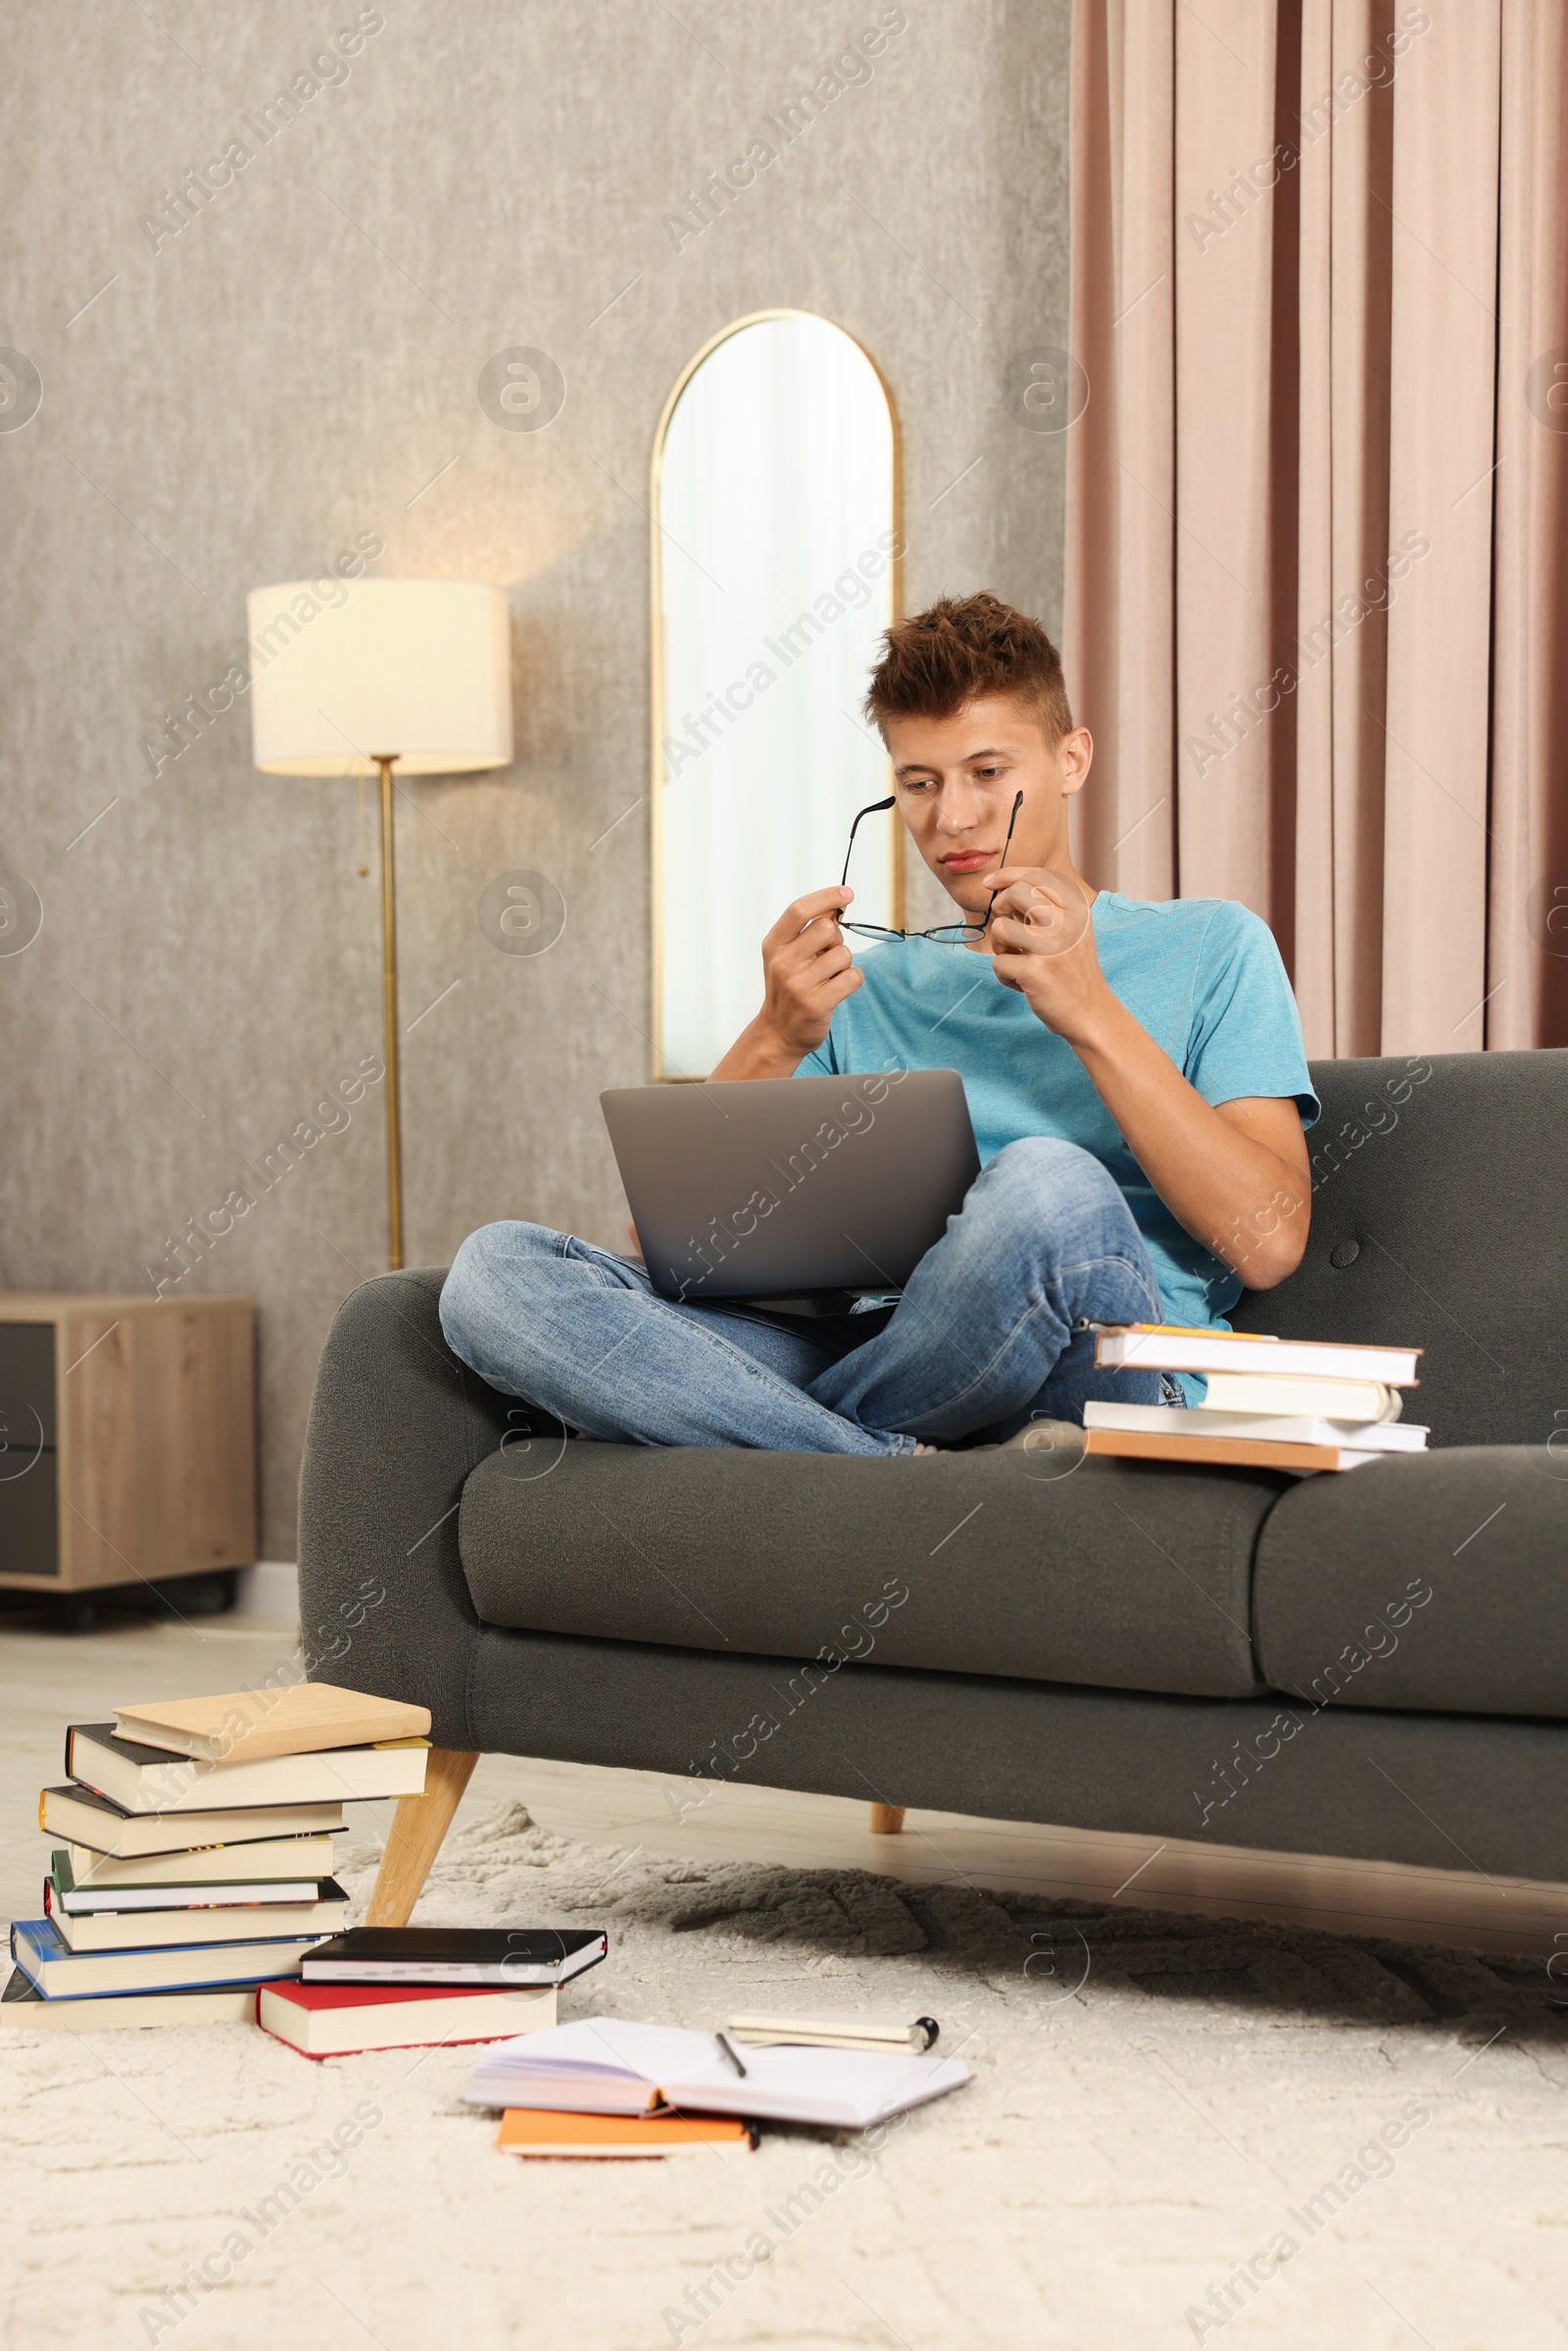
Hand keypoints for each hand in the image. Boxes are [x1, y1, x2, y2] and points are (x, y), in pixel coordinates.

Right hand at [713, 887, 863, 1076]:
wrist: (778, 1033)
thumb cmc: (788, 988)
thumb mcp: (786, 955)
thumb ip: (807, 931)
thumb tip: (837, 905)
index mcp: (774, 945)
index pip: (799, 910)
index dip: (826, 897)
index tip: (847, 894)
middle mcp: (782, 962)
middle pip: (827, 929)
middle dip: (836, 940)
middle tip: (826, 956)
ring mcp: (798, 984)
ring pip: (844, 954)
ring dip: (844, 964)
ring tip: (828, 978)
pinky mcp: (817, 1004)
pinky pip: (853, 977)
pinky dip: (853, 980)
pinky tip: (837, 989)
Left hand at [983, 868, 1109, 1041]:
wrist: (1091, 1013)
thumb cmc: (1072, 971)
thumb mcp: (1072, 931)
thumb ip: (1046, 909)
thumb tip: (1004, 888)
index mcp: (1077, 910)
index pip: (1038, 875)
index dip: (1007, 875)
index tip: (988, 882)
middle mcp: (1066, 923)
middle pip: (1016, 893)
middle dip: (1000, 908)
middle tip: (1006, 930)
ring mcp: (1051, 946)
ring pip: (1000, 927)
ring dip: (1000, 946)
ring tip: (1016, 960)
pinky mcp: (1035, 971)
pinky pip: (998, 963)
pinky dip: (1005, 976)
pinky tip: (1023, 984)